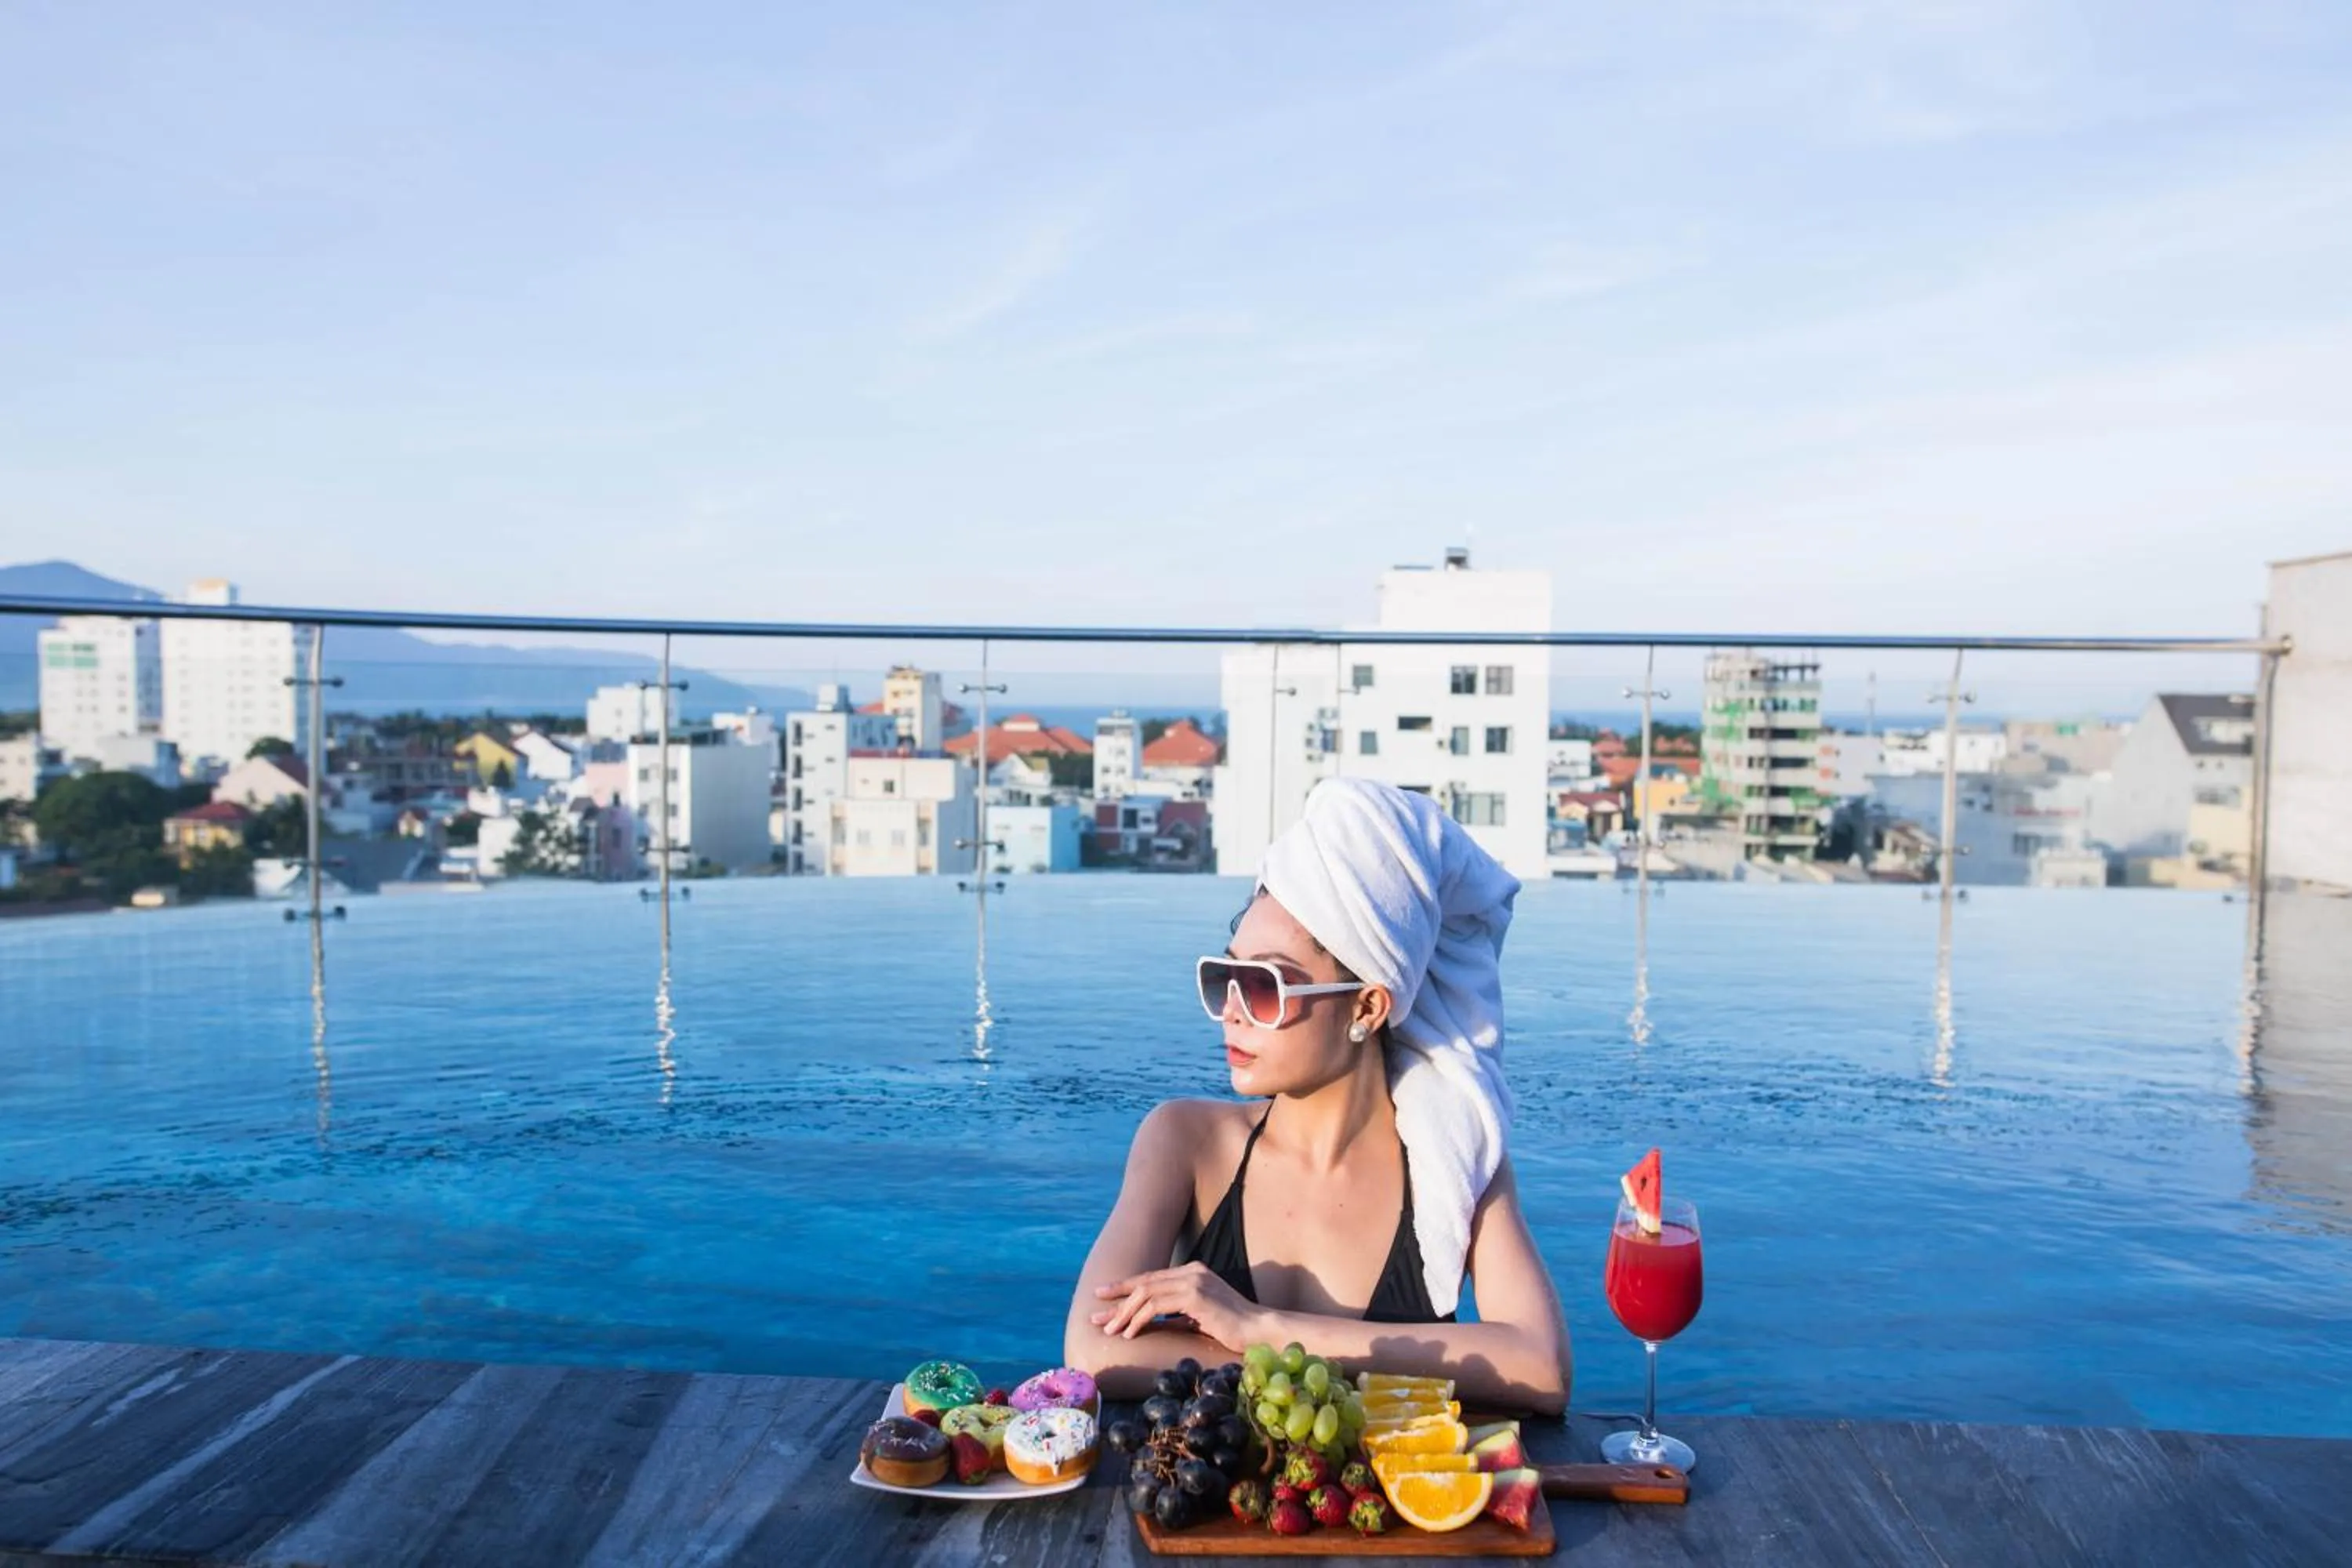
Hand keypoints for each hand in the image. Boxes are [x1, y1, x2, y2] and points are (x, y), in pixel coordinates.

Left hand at [1092, 1261, 1263, 1350]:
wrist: (1257, 1330)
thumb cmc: (1230, 1328)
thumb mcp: (1197, 1317)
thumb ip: (1175, 1314)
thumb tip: (1149, 1322)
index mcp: (1192, 1271)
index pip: (1151, 1278)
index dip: (1125, 1287)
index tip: (1103, 1296)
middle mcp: (1191, 1271)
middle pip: (1144, 1283)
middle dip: (1117, 1298)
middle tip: (1095, 1314)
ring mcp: (1193, 1281)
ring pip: (1147, 1294)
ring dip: (1124, 1313)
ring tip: (1110, 1330)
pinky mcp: (1195, 1296)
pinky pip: (1157, 1306)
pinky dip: (1139, 1319)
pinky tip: (1130, 1332)